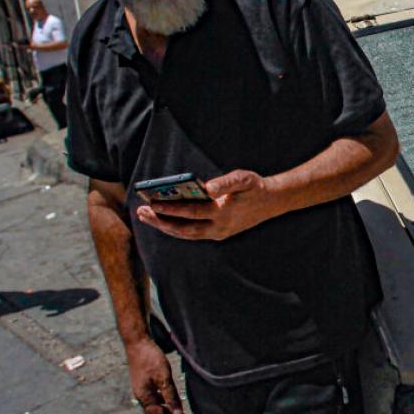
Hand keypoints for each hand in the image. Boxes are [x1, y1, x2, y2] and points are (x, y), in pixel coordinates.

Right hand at [126, 340, 186, 413]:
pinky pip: (154, 400)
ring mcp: (141, 391)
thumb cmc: (151, 359)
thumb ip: (170, 396)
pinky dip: (164, 404)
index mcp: (144, 397)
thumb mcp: (164, 378)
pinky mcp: (144, 385)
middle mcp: (141, 397)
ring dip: (167, 412)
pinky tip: (172, 403)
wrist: (138, 344)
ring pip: (155, 408)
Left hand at [135, 170, 277, 240]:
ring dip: (165, 227)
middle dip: (161, 222)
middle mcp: (219, 227)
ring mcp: (218, 233)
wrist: (272, 202)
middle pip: (184, 229)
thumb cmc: (254, 187)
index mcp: (224, 212)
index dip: (172, 209)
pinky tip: (163, 220)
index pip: (192, 212)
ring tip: (146, 216)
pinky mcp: (218, 234)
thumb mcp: (244, 178)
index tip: (153, 203)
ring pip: (186, 234)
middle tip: (141, 212)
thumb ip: (225, 182)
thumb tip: (206, 187)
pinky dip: (176, 229)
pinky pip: (192, 234)